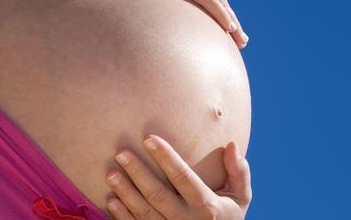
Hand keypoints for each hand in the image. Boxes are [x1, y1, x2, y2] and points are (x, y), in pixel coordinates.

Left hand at [105, 135, 251, 218]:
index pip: (183, 177)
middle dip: (138, 172)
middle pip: (158, 195)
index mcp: (207, 207)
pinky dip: (122, 216)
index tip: (149, 138)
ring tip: (110, 172)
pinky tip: (111, 200)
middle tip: (120, 152)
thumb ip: (238, 172)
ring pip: (144, 213)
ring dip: (125, 193)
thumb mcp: (240, 198)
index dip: (166, 157)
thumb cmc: (228, 217)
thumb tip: (232, 145)